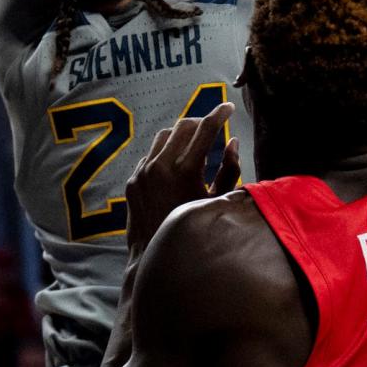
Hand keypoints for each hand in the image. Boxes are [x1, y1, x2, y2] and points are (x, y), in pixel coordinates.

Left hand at [124, 102, 239, 261]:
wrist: (154, 259)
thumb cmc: (193, 233)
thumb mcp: (217, 203)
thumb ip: (229, 170)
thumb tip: (233, 143)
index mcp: (186, 170)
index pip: (206, 128)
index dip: (220, 114)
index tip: (229, 107)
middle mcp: (161, 166)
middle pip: (184, 125)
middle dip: (201, 123)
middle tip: (213, 129)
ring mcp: (143, 172)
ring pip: (164, 135)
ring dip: (181, 136)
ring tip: (193, 148)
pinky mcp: (132, 180)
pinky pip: (150, 154)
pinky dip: (164, 153)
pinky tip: (174, 167)